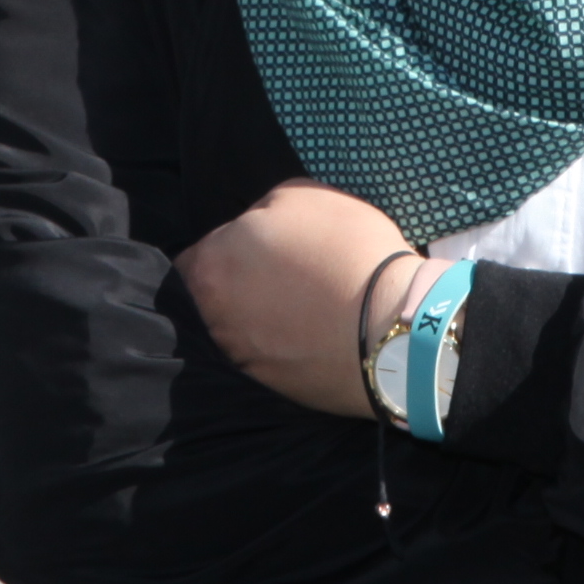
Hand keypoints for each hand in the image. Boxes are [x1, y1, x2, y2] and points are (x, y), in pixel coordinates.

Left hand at [176, 180, 419, 416]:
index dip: (223, 251)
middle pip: (212, 298)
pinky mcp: (271, 387)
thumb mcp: (303, 196)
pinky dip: (283, 347)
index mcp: (210, 266)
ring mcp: (240, 357)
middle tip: (278, 278)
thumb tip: (257, 223)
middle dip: (237, 287)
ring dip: (259, 319)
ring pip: (238, 330)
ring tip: (301, 308)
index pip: (192, 259)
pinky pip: (268, 358)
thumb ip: (263, 209)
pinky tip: (313, 335)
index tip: (250, 251)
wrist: (391, 328)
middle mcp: (212, 317)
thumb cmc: (347, 252)